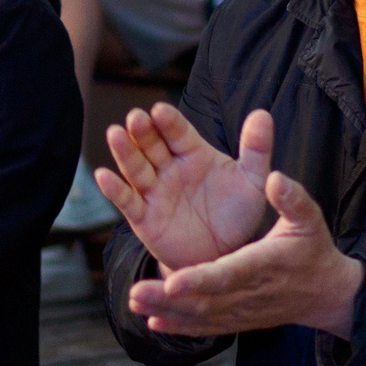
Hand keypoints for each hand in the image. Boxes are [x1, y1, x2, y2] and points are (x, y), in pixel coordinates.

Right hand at [97, 102, 272, 271]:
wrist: (225, 255)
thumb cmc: (236, 213)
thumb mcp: (252, 180)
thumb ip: (257, 148)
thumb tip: (262, 114)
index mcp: (193, 153)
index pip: (178, 132)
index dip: (169, 122)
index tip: (160, 110)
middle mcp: (170, 168)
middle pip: (152, 145)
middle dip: (143, 131)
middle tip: (135, 117)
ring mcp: (154, 192)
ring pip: (136, 168)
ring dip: (124, 152)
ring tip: (115, 134)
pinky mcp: (144, 217)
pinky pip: (127, 201)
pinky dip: (114, 189)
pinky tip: (103, 175)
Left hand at [124, 164, 362, 339]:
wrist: (325, 293)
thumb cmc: (313, 249)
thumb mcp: (310, 219)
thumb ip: (292, 199)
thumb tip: (274, 177)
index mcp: (264, 265)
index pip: (228, 274)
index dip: (201, 279)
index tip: (174, 280)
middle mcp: (249, 293)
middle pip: (205, 300)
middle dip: (169, 299)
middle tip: (136, 291)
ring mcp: (242, 311)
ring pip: (201, 316)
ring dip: (167, 311)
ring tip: (134, 301)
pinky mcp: (238, 320)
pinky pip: (206, 327)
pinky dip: (180, 327)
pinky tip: (153, 321)